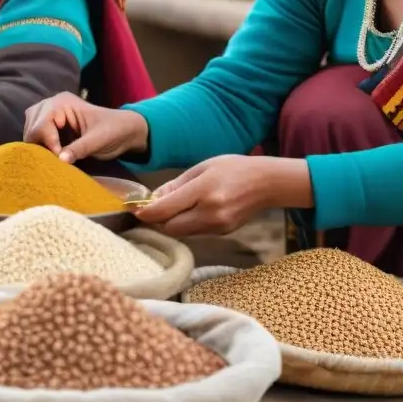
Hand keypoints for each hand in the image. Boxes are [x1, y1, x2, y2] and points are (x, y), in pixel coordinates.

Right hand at [23, 91, 149, 162]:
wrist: (124, 131)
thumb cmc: (114, 131)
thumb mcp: (98, 140)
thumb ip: (80, 148)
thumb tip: (60, 160)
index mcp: (63, 103)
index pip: (41, 124)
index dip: (48, 143)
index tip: (60, 157)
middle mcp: (52, 105)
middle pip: (31, 127)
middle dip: (40, 145)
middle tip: (55, 159)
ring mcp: (50, 115)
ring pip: (31, 131)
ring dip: (39, 146)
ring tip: (54, 157)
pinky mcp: (52, 126)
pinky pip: (37, 136)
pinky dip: (42, 146)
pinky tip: (53, 155)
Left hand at [134, 155, 312, 236]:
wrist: (267, 183)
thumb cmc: (233, 168)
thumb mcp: (202, 167)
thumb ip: (176, 184)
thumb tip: (153, 198)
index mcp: (204, 191)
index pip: (166, 210)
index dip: (146, 212)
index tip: (135, 210)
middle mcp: (210, 213)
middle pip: (170, 227)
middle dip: (157, 220)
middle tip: (149, 210)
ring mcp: (218, 226)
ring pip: (181, 233)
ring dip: (171, 223)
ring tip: (169, 208)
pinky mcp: (222, 233)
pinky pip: (195, 232)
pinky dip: (186, 224)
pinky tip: (189, 211)